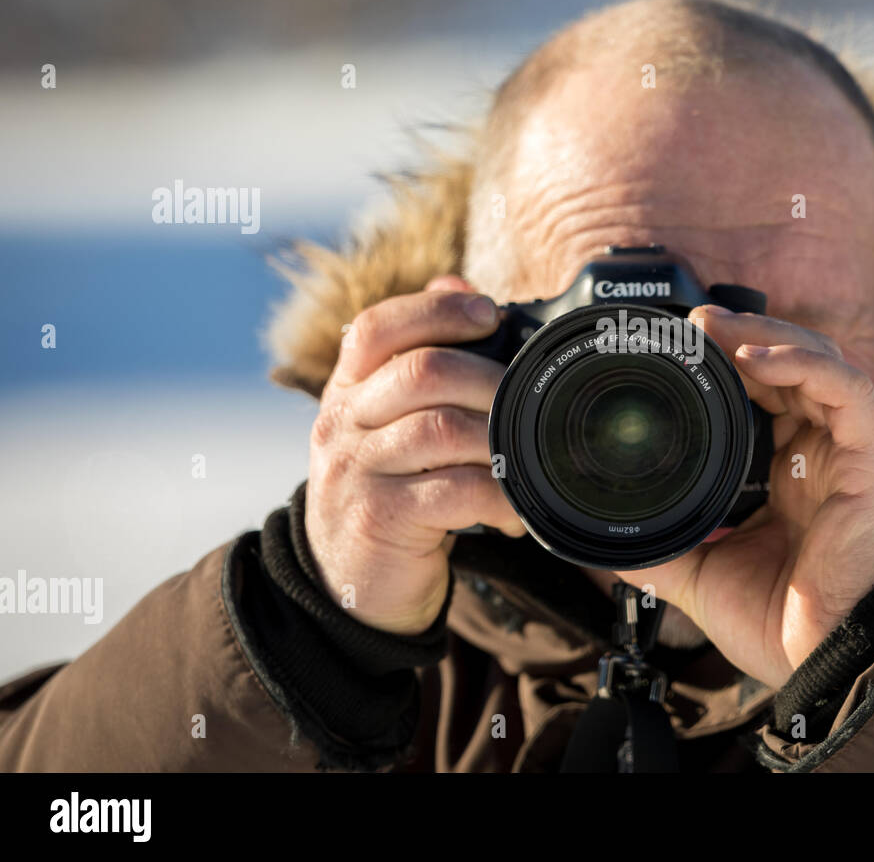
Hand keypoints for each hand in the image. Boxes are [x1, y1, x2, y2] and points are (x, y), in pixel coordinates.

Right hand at [303, 275, 525, 634]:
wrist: (341, 586)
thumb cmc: (387, 493)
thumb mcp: (388, 424)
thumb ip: (419, 359)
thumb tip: (460, 287)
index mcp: (347, 391)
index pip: (376, 328)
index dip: (435, 311)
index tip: (489, 314)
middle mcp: (342, 424)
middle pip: (421, 372)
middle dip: (491, 378)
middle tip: (530, 401)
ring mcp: (356, 472)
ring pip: (442, 429)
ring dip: (500, 440)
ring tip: (527, 460)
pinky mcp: (379, 519)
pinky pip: (454, 492)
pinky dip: (498, 496)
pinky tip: (513, 510)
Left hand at [614, 306, 873, 687]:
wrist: (825, 666)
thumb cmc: (781, 627)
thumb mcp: (702, 572)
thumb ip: (661, 545)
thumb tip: (601, 535)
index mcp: (792, 475)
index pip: (770, 397)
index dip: (733, 365)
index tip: (685, 348)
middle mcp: (824, 456)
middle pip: (795, 368)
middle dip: (745, 336)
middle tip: (695, 323)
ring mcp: (850, 456)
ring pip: (822, 364)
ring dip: (769, 336)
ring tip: (717, 327)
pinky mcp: (871, 463)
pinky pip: (849, 393)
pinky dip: (805, 364)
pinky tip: (758, 356)